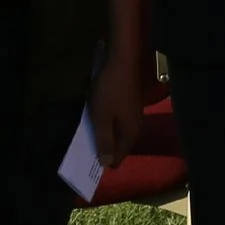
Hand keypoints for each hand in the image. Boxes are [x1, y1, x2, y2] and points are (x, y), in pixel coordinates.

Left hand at [89, 51, 141, 166]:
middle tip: (87, 151)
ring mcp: (134, 113)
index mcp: (130, 133)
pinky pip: (119, 121)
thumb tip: (106, 164)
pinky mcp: (130, 102)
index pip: (119, 157)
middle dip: (106, 151)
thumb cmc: (110, 90)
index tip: (89, 165)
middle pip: (121, 145)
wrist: (122, 60)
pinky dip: (109, 125)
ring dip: (107, 137)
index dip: (105, 162)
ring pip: (120, 133)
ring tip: (91, 137)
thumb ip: (104, 141)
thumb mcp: (101, 118)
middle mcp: (136, 126)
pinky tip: (99, 120)